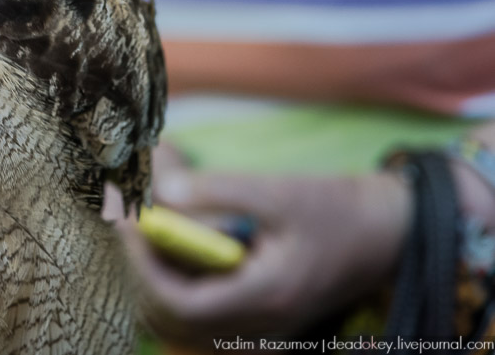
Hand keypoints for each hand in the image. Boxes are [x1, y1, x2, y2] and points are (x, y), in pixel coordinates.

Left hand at [117, 164, 410, 344]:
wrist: (387, 233)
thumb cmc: (338, 210)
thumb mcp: (282, 191)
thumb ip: (221, 189)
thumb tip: (162, 190)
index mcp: (265, 298)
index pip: (179, 302)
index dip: (143, 262)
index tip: (129, 219)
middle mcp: (259, 325)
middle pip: (171, 317)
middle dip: (140, 267)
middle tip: (129, 218)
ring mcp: (258, 327)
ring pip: (181, 319)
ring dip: (154, 274)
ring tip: (147, 224)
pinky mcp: (256, 317)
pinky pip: (200, 312)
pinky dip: (175, 280)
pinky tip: (173, 240)